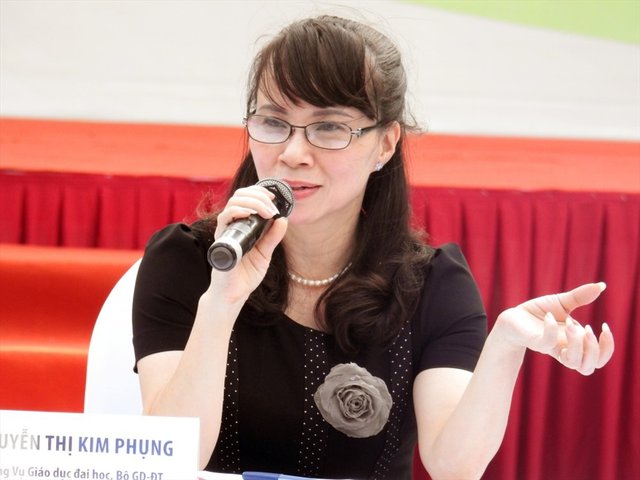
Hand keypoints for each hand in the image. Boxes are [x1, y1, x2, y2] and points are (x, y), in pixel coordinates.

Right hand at [208, 185, 287, 302]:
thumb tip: (283, 219)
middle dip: (258, 195)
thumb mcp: (265, 253)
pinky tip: (250, 214)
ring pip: (233, 203)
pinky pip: (224, 219)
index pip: (246, 198)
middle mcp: (232, 225)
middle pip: (239, 196)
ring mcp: (225, 232)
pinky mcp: (221, 240)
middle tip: (273, 205)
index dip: (259, 192)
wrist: (235, 294)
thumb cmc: (246, 274)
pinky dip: (237, 212)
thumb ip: (272, 237)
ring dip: (253, 202)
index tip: (274, 197)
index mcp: (241, 225)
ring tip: (267, 211)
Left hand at [495, 283, 614, 374]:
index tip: (604, 326)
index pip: (598, 359)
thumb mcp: (561, 303)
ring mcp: (549, 347)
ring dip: (577, 345)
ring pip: (572, 362)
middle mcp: (564, 349)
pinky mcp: (534, 341)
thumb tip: (601, 285)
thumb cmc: (538, 314)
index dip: (607, 348)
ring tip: (570, 323)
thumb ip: (580, 297)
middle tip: (587, 329)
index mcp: (574, 343)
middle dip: (594, 350)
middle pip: (588, 367)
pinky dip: (551, 329)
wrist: (512, 318)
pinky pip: (547, 343)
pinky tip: (549, 315)